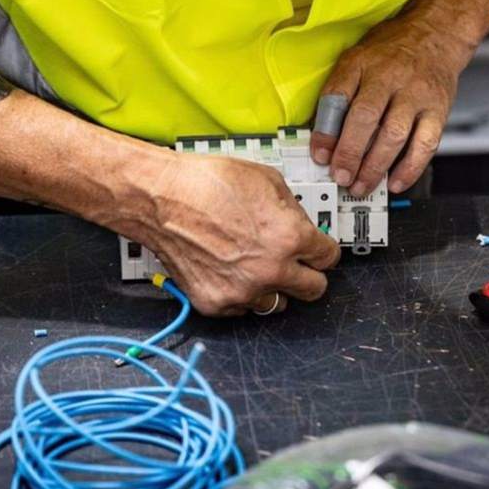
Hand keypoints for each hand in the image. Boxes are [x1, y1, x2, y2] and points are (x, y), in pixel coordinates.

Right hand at [115, 152, 339, 316]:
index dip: (324, 251)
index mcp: (290, 238)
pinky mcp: (216, 304)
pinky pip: (242, 308)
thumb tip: (303, 225)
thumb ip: (294, 210)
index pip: (329, 258)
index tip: (319, 252)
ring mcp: (242, 292)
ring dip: (274, 288)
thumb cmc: (206, 183)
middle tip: (298, 265)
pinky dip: (240, 293)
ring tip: (255, 265)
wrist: (159, 197)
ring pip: (278, 305)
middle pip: (314, 290)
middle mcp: (271, 271)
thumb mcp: (267, 180)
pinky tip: (229, 269)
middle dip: (309, 275)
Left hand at [310, 13, 474, 195]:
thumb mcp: (357, 59)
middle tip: (340, 176)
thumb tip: (322, 135)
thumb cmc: (392, 52)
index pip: (337, 96)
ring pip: (394, 135)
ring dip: (375, 167)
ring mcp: (416, 94)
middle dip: (349, 154)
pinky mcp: (438, 110)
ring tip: (361, 185)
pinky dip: (409, 168)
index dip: (325, 130)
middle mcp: (389, 77)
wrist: (436, 34)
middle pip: (365, 118)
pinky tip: (394, 181)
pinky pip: (425, 144)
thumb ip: (339, 92)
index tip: (319, 154)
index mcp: (362, 63)